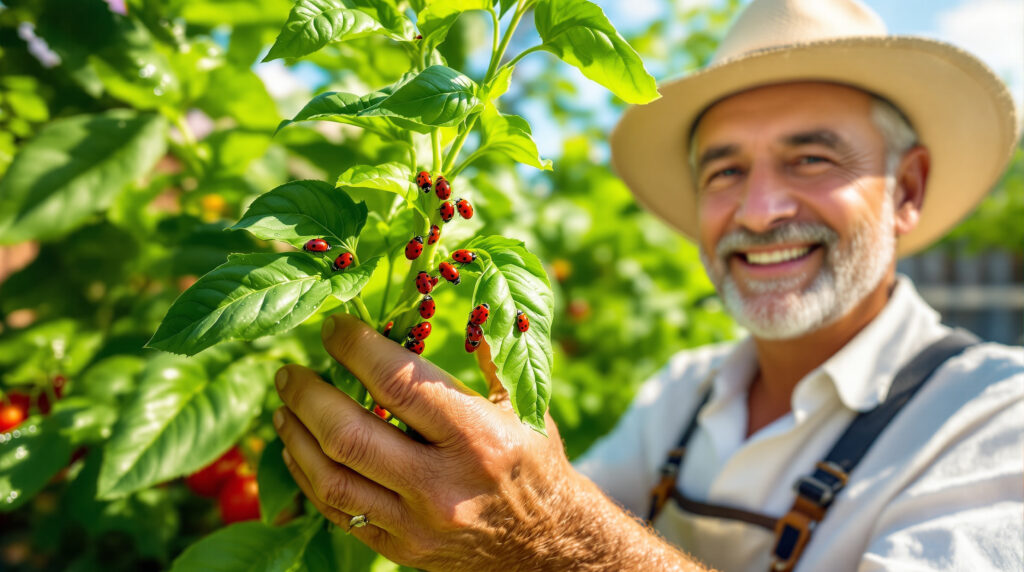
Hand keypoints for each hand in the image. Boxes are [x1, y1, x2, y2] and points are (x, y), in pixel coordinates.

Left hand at [273, 312, 579, 569]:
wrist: (547, 546)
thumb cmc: (533, 461)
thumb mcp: (522, 405)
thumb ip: (484, 354)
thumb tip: (442, 300)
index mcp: (476, 437)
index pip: (398, 384)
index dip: (355, 348)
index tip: (333, 327)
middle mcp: (442, 485)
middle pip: (350, 435)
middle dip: (308, 395)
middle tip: (289, 371)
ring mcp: (416, 524)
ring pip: (332, 480)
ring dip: (297, 437)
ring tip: (284, 407)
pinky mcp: (401, 549)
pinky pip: (338, 514)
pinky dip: (307, 478)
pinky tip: (298, 450)